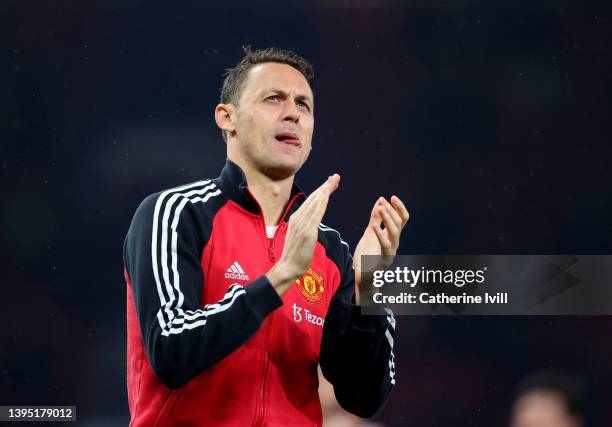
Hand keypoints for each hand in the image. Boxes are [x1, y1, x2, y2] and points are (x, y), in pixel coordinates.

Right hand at [266, 174, 339, 295]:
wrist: (287, 266)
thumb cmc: (294, 254)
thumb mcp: (299, 236)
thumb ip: (305, 226)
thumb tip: (311, 222)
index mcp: (296, 218)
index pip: (310, 201)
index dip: (321, 191)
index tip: (330, 183)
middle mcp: (298, 218)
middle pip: (314, 198)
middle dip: (325, 186)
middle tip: (336, 176)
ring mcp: (302, 224)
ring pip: (315, 202)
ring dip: (326, 189)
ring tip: (335, 180)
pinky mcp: (307, 231)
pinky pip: (316, 213)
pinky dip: (322, 202)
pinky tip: (328, 194)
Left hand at [353, 196, 408, 303]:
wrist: (361, 276)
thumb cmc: (366, 255)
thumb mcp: (370, 233)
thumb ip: (375, 218)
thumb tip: (380, 200)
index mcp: (392, 236)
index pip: (402, 219)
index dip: (399, 208)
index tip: (391, 197)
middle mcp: (394, 243)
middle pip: (399, 224)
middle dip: (391, 211)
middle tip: (383, 202)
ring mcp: (390, 251)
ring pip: (395, 233)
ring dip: (388, 219)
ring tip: (380, 208)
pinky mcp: (383, 260)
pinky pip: (385, 246)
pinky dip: (380, 235)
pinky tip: (374, 227)